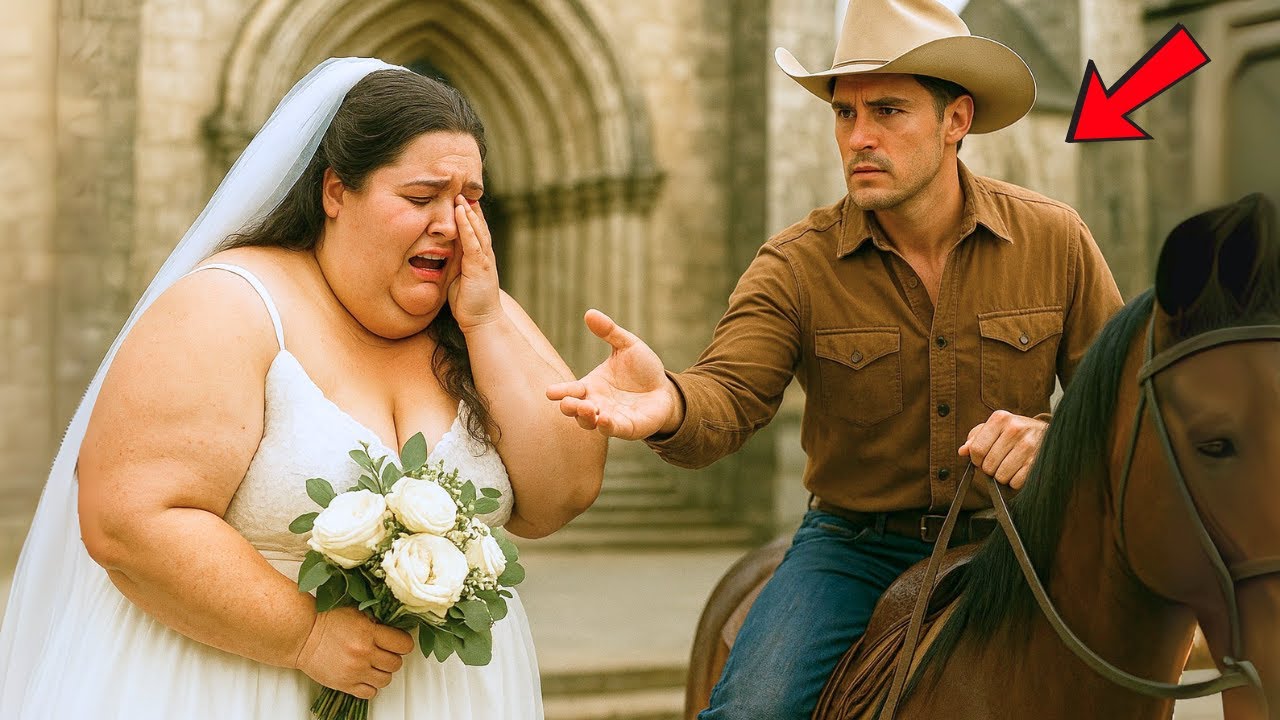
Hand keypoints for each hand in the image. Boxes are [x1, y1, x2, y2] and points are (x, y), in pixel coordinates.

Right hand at [294, 606, 413, 698]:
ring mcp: (355, 671)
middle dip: (393, 657)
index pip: (403, 644)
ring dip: (383, 672)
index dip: (403, 643)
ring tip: (374, 664)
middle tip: (384, 653)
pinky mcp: (345, 684)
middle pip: (396, 663)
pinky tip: (365, 676)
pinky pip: (370, 693)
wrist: (303, 637)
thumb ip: (377, 622)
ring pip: (386, 680)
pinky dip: (370, 686)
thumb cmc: (327, 622)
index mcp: (369, 632)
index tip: (398, 642)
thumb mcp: (357, 613)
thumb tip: (395, 629)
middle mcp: (364, 653)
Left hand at [447, 195, 502, 331]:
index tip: (461, 199)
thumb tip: (443, 255)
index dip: (469, 215)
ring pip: (477, 230)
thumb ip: (455, 264)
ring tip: (460, 195)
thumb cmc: (469, 303)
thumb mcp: (459, 278)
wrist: (482, 321)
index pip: (475, 231)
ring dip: (468, 211)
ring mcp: (484, 259)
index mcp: (479, 257)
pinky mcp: (479, 266)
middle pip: (478, 225)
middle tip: (462, 189)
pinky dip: (467, 226)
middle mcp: (484, 254)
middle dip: (471, 207)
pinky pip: (473, 241)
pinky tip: (462, 213)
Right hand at [546, 310, 679, 439]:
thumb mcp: (627, 345)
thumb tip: (590, 312)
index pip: (571, 390)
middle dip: (570, 407)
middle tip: (567, 402)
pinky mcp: (628, 428)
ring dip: (585, 418)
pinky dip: (607, 427)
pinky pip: (614, 430)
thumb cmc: (642, 369)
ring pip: (591, 423)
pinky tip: (604, 420)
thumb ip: (609, 332)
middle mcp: (597, 404)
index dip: (560, 391)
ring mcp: (611, 418)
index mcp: (592, 386)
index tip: (550, 392)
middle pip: (576, 410)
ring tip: (587, 408)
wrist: (665, 389)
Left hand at [958, 410, 1047, 489]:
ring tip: (1010, 465)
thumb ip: (976, 437)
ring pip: (1001, 475)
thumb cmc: (1016, 432)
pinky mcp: (1039, 461)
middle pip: (988, 465)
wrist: (1050, 435)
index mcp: (1001, 418)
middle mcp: (1016, 429)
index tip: (982, 459)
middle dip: (990, 468)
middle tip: (999, 462)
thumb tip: (963, 451)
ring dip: (1002, 476)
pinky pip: (1016, 482)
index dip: (976, 459)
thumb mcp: (996, 428)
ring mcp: (1029, 445)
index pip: (976, 449)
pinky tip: (1021, 470)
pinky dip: (1015, 481)